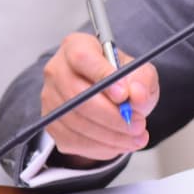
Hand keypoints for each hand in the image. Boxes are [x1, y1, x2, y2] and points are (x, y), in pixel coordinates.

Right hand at [40, 32, 159, 164]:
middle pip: (77, 95)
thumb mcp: (140, 72)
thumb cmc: (122, 78)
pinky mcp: (51, 124)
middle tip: (137, 125)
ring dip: (110, 135)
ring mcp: (50, 99)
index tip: (125, 95)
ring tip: (136, 137)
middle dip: (111, 115)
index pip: (82, 57)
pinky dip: (100, 147)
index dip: (102, 76)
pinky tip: (120, 143)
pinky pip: (73, 141)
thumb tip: (136, 95)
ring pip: (76, 122)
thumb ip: (143, 80)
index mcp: (76, 46)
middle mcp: (57, 70)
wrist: (109, 96)